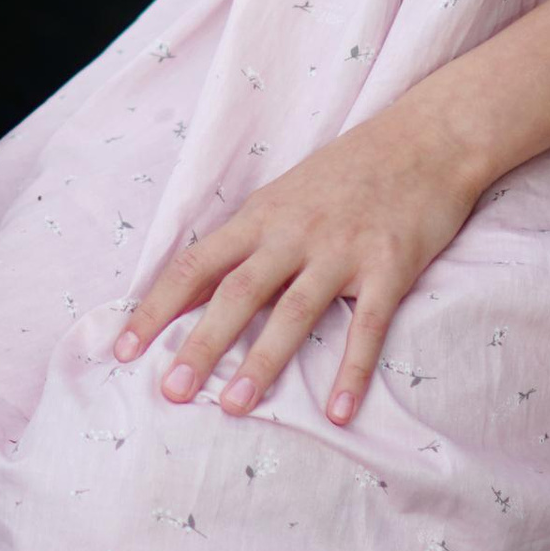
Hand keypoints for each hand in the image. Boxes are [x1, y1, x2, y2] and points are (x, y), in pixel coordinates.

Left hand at [113, 100, 482, 425]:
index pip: (196, 263)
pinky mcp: (390, 266)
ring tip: (233, 408)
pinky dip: (352, 370)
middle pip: (237, 292)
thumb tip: (200, 286)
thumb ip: (251, 238)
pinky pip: (367, 325)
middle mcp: (294, 231)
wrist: (426, 137)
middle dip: (200, 344)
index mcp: (262, 214)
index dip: (157, 306)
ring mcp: (342, 249)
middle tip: (169, 392)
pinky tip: (339, 414)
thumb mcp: (288, 194)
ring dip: (262, 362)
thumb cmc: (351, 169)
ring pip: (293, 312)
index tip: (123, 347)